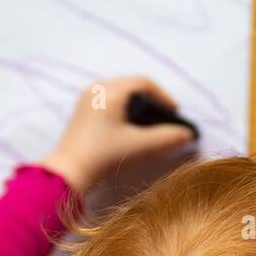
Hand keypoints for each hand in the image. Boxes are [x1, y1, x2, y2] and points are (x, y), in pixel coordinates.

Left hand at [39, 76, 196, 194]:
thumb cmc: (103, 155)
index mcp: (111, 90)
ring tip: (149, 123)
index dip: (163, 97)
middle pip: (131, 86)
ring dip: (137, 105)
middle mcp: (97, 88)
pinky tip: (129, 127)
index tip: (174, 113)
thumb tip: (187, 134)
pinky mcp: (82, 110)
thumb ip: (166, 138)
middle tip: (164, 118)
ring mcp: (87, 98)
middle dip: (151, 101)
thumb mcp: (138, 146)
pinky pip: (108, 100)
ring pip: (119, 93)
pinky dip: (123, 109)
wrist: (68, 172)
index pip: (144, 83)